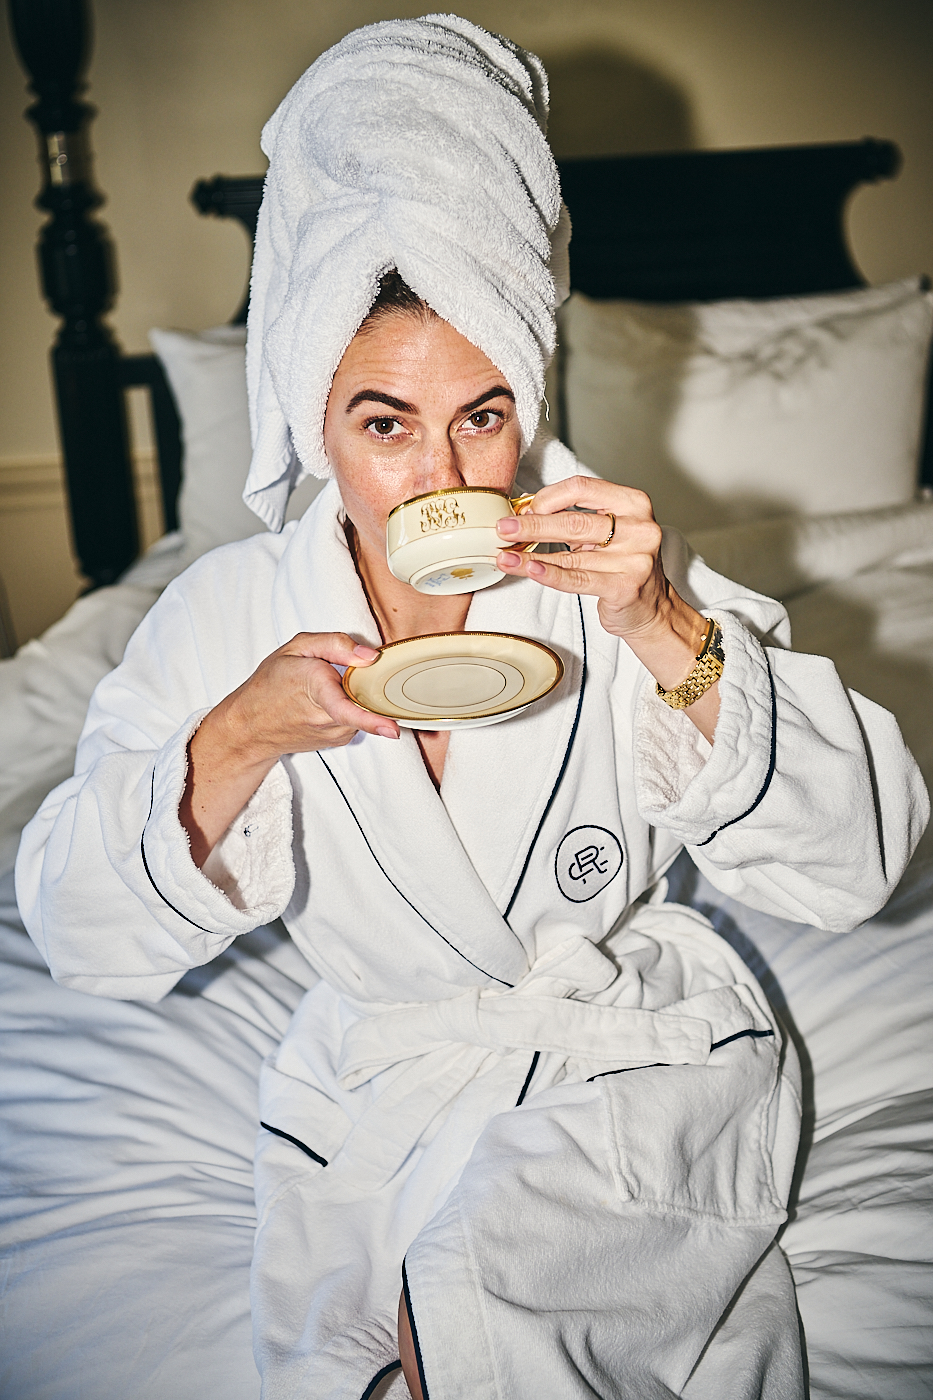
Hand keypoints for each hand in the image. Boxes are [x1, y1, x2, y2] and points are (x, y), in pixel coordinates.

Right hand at [181, 633, 397, 864]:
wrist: (251, 726)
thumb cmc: (270, 684)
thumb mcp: (296, 648)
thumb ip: (335, 643)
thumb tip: (370, 655)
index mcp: (314, 687)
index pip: (346, 708)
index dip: (372, 719)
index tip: (393, 730)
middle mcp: (326, 717)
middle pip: (366, 701)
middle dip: (369, 685)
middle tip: (341, 674)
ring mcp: (333, 733)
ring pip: (363, 710)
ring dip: (357, 696)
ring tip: (329, 687)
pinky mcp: (338, 740)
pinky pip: (357, 719)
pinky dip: (352, 707)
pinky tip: (330, 701)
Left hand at [496, 477, 719, 739]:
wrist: (651, 608)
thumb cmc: (622, 564)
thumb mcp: (607, 532)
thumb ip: (575, 518)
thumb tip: (525, 512)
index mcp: (634, 503)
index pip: (583, 488)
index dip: (548, 497)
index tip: (525, 507)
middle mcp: (640, 529)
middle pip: (574, 521)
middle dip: (533, 525)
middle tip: (504, 527)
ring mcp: (635, 559)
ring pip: (571, 554)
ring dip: (531, 555)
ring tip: (505, 555)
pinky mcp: (625, 587)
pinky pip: (578, 579)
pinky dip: (550, 575)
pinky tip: (529, 570)